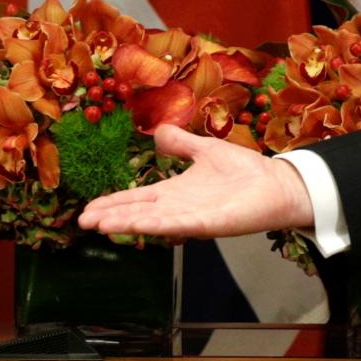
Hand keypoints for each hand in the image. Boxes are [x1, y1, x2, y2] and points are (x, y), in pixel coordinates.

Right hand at [77, 124, 315, 239]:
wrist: (277, 184)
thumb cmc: (244, 171)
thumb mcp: (205, 149)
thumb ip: (180, 143)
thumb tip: (156, 133)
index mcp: (176, 191)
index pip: (138, 198)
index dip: (113, 203)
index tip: (89, 209)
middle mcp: (179, 207)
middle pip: (138, 212)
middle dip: (111, 216)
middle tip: (83, 222)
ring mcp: (193, 217)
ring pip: (153, 221)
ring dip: (127, 223)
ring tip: (100, 226)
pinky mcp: (210, 223)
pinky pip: (181, 225)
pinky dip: (160, 225)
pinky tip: (141, 226)